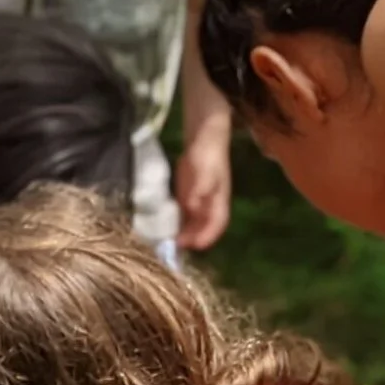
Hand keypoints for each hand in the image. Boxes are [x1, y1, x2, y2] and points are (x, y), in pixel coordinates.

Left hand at [175, 133, 232, 250]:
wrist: (202, 138)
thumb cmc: (208, 155)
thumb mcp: (205, 172)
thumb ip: (199, 190)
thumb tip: (191, 207)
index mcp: (220, 202)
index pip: (217, 224)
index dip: (207, 236)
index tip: (193, 245)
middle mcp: (210, 206)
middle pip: (203, 228)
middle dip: (191, 239)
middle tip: (174, 246)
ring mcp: (198, 203)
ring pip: (192, 224)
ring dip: (182, 234)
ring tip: (167, 241)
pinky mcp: (187, 198)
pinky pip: (182, 215)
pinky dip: (175, 224)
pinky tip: (164, 228)